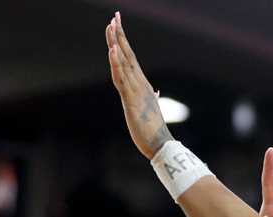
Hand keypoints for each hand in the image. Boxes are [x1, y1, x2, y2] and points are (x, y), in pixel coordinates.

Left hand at [106, 13, 171, 159]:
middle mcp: (139, 83)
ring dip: (117, 44)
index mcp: (142, 84)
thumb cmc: (154, 128)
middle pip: (127, 54)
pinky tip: (113, 51)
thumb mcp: (151, 108)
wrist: (160, 143)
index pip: (130, 57)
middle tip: (115, 16)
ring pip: (123, 62)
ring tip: (112, 26)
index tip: (117, 24)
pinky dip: (117, 64)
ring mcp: (135, 90)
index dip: (123, 41)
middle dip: (120, 35)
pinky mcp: (130, 100)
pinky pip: (121, 78)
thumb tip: (156, 91)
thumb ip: (153, 97)